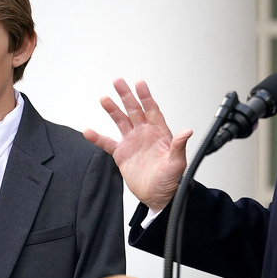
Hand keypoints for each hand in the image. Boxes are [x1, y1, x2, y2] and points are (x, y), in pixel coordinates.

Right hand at [84, 78, 192, 211]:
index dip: (146, 97)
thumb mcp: (177, 163)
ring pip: (120, 121)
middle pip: (134, 110)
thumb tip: (187, 131)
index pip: (152, 110)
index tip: (140, 84)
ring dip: (112, 110)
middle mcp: (144, 133)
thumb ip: (178, 146)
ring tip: (104, 98)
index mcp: (159, 132)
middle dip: (126, 96)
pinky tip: (89, 131)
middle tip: (118, 81)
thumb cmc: (171, 179)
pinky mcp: (121, 154)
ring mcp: (132, 142)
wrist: (158, 196)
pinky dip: (97, 138)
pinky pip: (107, 143)